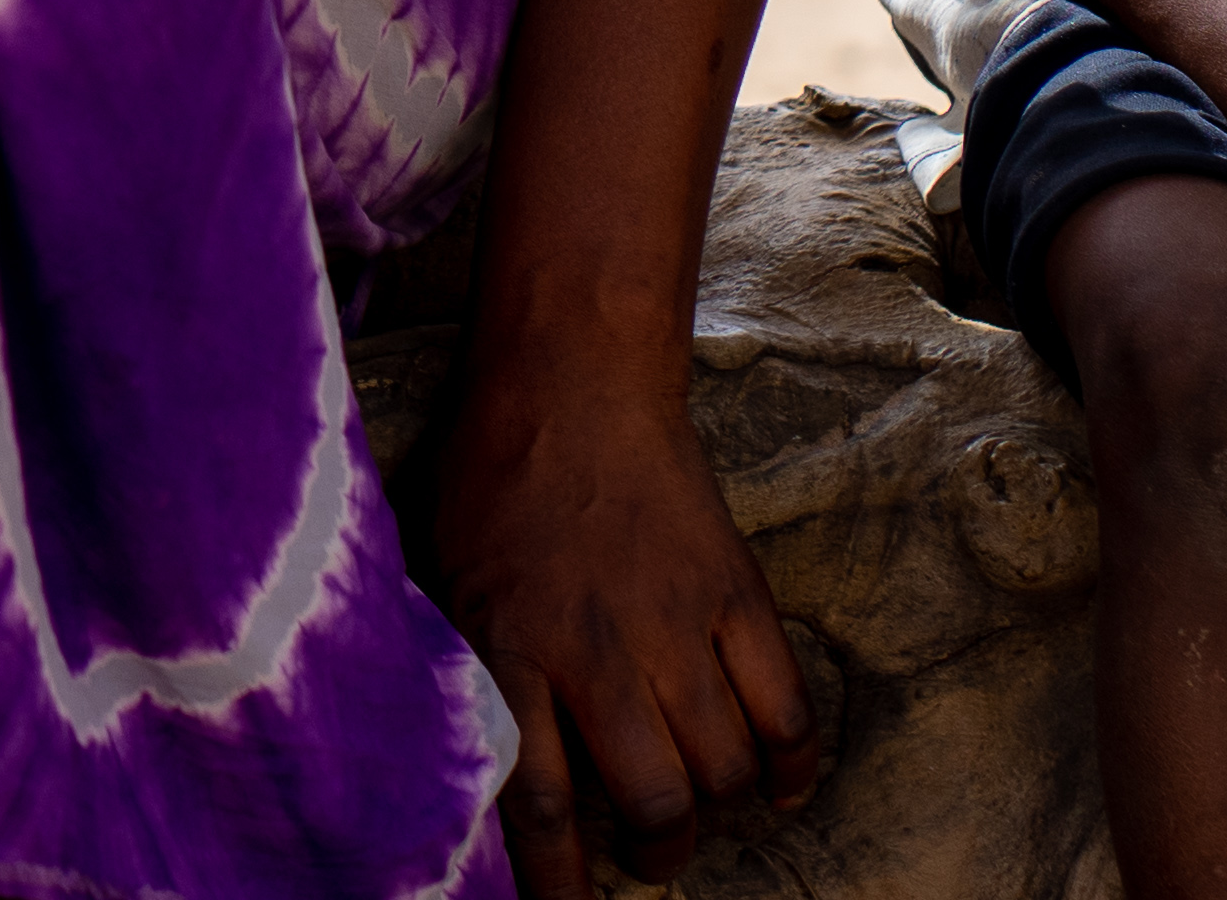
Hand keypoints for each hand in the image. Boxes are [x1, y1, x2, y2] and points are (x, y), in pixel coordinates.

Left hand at [431, 334, 818, 894]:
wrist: (570, 377)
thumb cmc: (488, 476)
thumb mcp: (436, 572)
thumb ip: (454, 663)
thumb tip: (444, 749)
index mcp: (511, 648)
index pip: (538, 803)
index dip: (556, 884)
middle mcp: (596, 648)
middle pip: (654, 801)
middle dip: (658, 851)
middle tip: (647, 852)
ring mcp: (675, 622)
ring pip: (725, 769)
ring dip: (717, 812)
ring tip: (696, 812)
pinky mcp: (736, 593)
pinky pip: (787, 709)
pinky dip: (790, 764)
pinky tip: (774, 784)